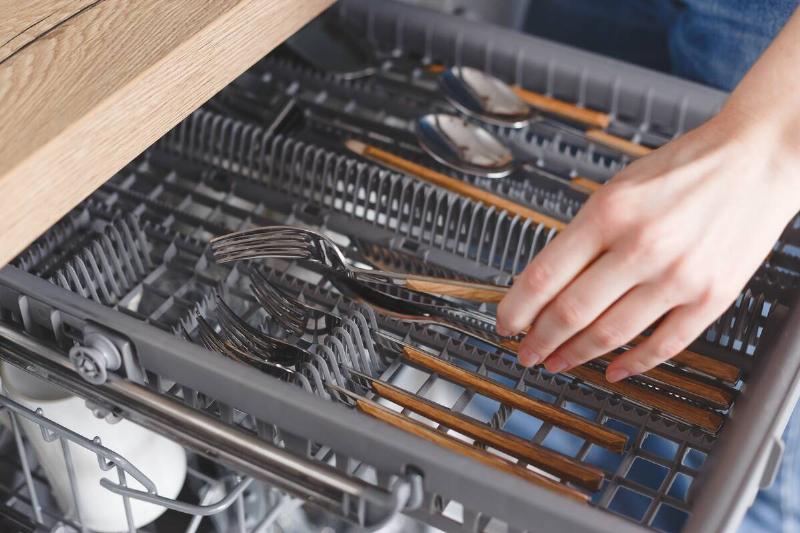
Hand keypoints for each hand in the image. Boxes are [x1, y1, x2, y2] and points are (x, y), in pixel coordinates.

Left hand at [496, 108, 799, 381]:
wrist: (757, 157)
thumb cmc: (685, 168)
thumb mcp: (618, 189)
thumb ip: (584, 236)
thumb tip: (547, 285)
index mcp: (610, 213)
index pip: (545, 276)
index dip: (517, 310)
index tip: (505, 325)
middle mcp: (642, 246)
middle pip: (571, 312)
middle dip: (539, 340)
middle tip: (526, 352)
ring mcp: (678, 276)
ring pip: (610, 334)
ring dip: (575, 354)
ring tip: (557, 361)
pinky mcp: (712, 297)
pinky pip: (664, 344)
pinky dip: (633, 363)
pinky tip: (613, 369)